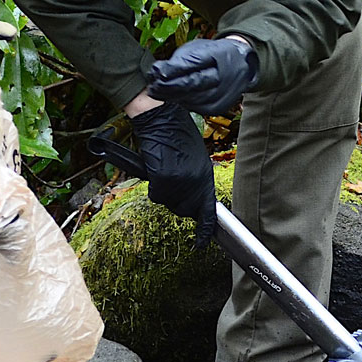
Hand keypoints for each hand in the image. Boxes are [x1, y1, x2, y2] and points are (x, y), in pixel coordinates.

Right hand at [129, 103, 216, 240]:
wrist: (162, 119)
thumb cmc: (176, 134)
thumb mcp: (195, 159)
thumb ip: (196, 180)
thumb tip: (191, 195)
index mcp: (207, 177)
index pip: (208, 210)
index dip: (204, 229)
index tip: (202, 242)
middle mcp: (197, 182)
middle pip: (185, 210)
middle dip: (176, 201)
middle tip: (170, 181)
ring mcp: (181, 181)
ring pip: (168, 202)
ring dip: (163, 192)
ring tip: (163, 170)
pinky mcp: (165, 178)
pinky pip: (156, 194)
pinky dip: (152, 185)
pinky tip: (156, 169)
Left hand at [147, 36, 258, 115]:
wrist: (243, 65)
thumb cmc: (218, 55)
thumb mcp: (200, 49)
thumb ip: (181, 60)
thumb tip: (159, 72)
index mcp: (218, 57)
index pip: (192, 65)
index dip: (172, 71)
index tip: (156, 72)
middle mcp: (222, 78)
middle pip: (191, 85)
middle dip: (168, 86)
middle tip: (152, 86)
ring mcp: (221, 96)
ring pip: (191, 99)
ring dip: (172, 96)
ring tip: (158, 91)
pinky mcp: (217, 108)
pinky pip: (195, 107)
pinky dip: (182, 102)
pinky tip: (174, 97)